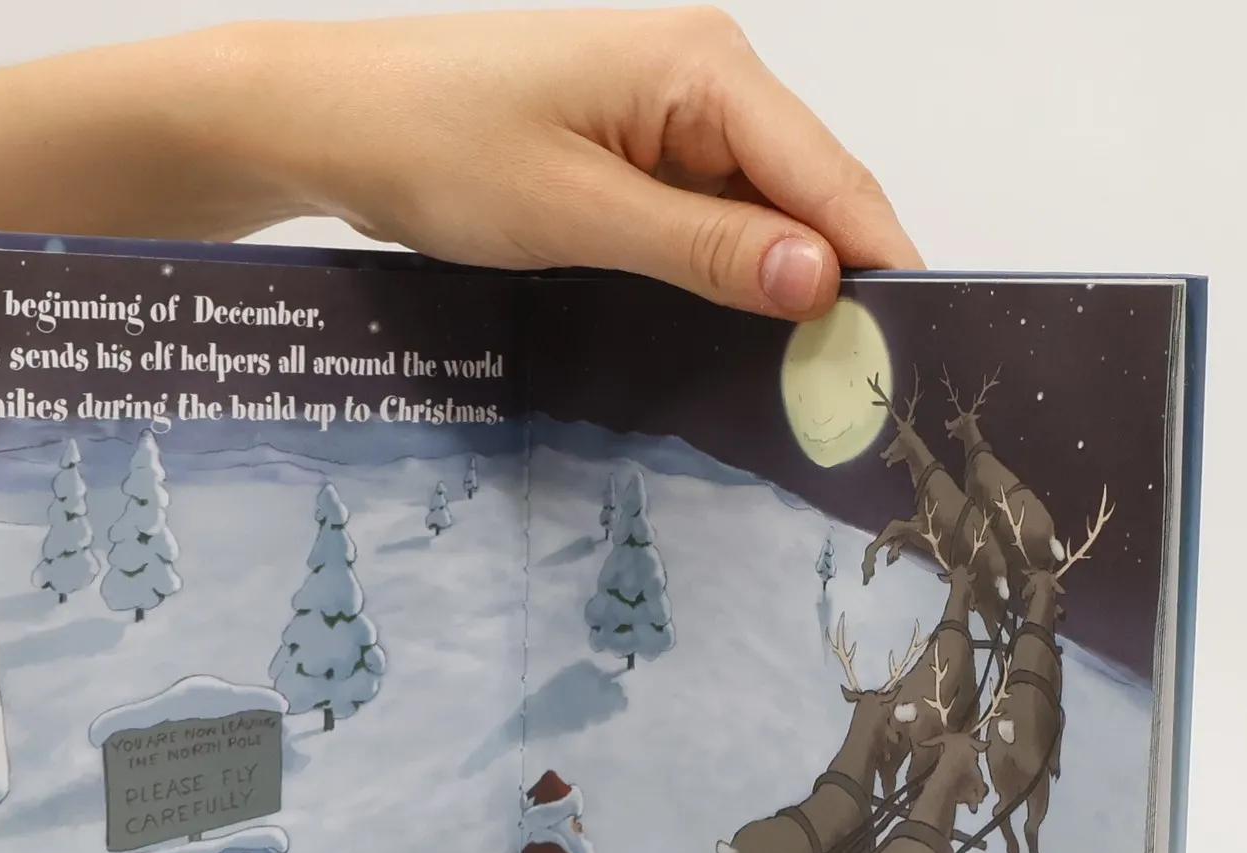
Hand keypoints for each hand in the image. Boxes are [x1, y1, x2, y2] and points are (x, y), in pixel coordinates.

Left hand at [219, 10, 919, 317]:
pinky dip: (722, 274)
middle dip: (834, 283)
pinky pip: (703, 216)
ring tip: (809, 380)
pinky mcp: (631, 147)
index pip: (829, 174)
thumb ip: (702, 250)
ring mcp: (666, 111)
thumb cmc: (433, 143)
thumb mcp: (576, 213)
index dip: (877, 262)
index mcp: (702, 67)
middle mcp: (701, 76)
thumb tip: (817, 280)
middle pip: (806, 193)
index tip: (914, 348)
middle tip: (861, 392)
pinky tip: (734, 335)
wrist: (333, 121)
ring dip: (776, 288)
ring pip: (756, 213)